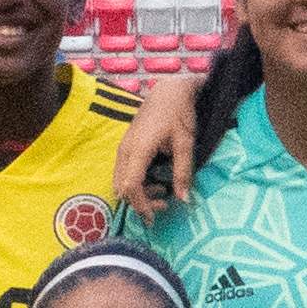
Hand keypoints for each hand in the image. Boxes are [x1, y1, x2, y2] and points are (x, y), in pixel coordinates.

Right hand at [115, 69, 204, 216]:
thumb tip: (184, 200)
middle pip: (122, 187)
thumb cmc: (178, 113)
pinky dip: (135, 183)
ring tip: (163, 190)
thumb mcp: (185, 143)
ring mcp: (123, 148)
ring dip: (138, 193)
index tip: (154, 217)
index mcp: (138, 150)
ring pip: (121, 181)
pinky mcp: (125, 147)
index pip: (131, 186)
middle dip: (140, 202)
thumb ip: (183, 172)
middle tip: (164, 206)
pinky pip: (123, 173)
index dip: (141, 205)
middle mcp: (125, 151)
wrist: (168, 90)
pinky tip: (154, 180)